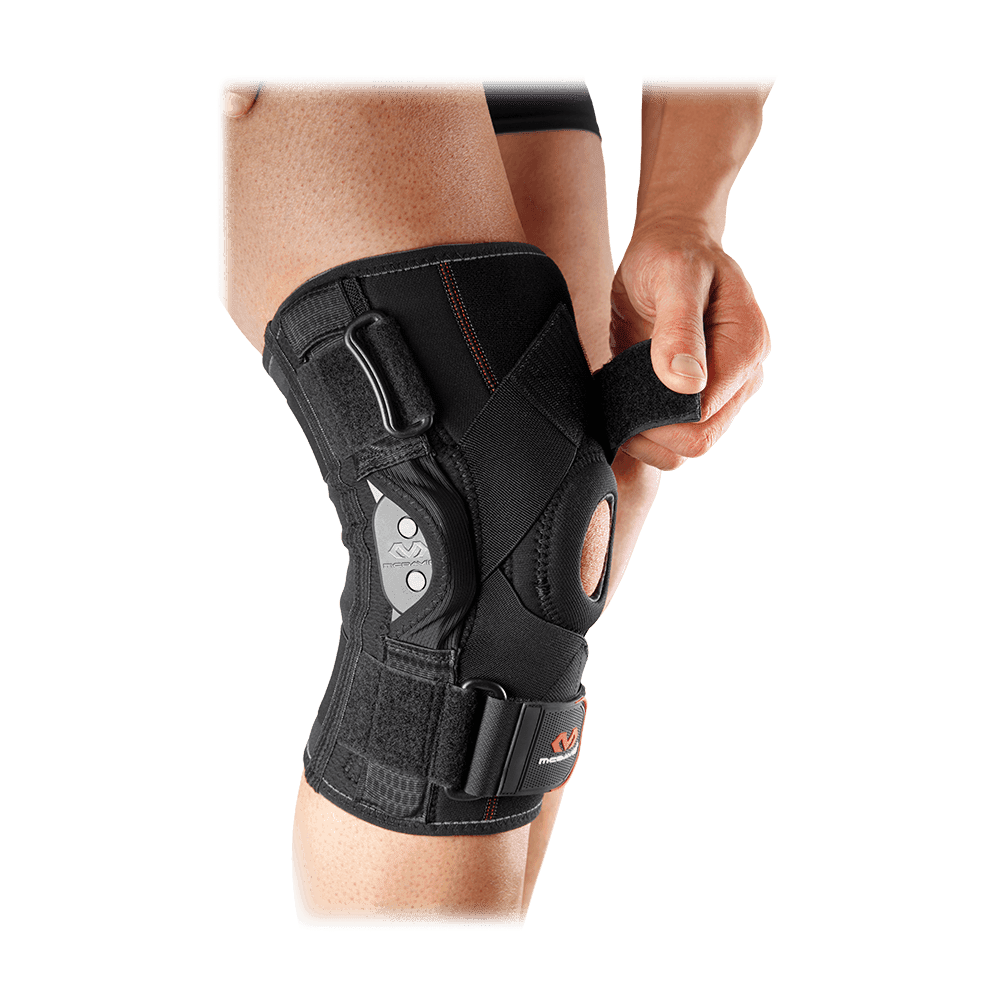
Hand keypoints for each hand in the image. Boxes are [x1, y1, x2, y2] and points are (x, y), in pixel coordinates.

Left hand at [610, 222, 769, 470]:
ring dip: (644, 436)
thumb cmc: (673, 253)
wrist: (666, 248)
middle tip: (615, 401)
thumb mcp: (674, 277)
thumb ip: (679, 328)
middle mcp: (738, 379)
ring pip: (682, 446)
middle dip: (652, 432)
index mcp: (745, 349)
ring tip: (616, 400)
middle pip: (698, 440)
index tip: (626, 396)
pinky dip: (641, 430)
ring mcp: (716, 392)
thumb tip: (687, 383)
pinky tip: (619, 403)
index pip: (706, 415)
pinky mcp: (690, 398)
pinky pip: (668, 436)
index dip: (662, 420)